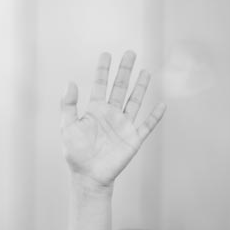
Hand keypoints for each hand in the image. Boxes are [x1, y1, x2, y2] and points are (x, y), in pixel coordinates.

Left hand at [61, 50, 165, 187]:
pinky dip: (155, 116)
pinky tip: (162, 105)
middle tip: (130, 52)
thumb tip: (70, 82)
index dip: (103, 70)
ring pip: (134, 101)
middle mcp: (110, 115)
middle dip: (125, 71)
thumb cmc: (76, 153)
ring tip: (146, 71)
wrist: (88, 177)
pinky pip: (147, 125)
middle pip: (120, 88)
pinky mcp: (133, 139)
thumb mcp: (68, 128)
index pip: (100, 85)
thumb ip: (68, 106)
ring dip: (141, 87)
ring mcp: (123, 126)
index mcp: (95, 111)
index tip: (106, 54)